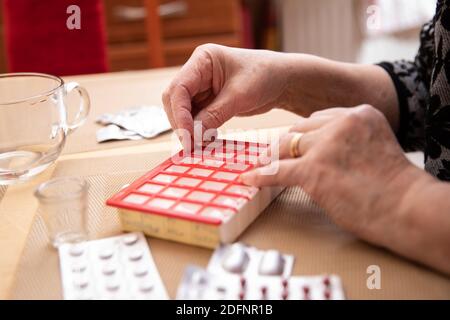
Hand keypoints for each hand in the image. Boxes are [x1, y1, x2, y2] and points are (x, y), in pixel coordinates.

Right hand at [162, 44, 298, 145]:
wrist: (282, 81)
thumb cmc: (265, 77)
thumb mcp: (240, 96)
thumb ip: (215, 115)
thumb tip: (193, 137)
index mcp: (203, 60)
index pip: (179, 88)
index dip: (179, 113)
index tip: (188, 135)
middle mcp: (197, 72)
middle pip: (175, 100)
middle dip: (181, 123)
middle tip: (191, 146)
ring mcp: (201, 87)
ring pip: (182, 111)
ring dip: (188, 129)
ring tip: (199, 146)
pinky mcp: (208, 101)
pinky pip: (195, 118)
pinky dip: (198, 131)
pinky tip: (206, 141)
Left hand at [240, 105, 420, 244]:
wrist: (407, 208)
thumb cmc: (394, 187)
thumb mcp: (374, 148)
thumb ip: (349, 143)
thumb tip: (317, 153)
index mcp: (359, 114)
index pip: (317, 119)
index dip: (302, 135)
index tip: (290, 144)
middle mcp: (342, 122)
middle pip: (299, 130)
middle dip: (283, 145)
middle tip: (269, 156)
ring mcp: (327, 144)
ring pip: (286, 147)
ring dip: (271, 158)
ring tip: (259, 166)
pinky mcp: (315, 169)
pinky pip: (278, 171)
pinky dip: (261, 176)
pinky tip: (250, 179)